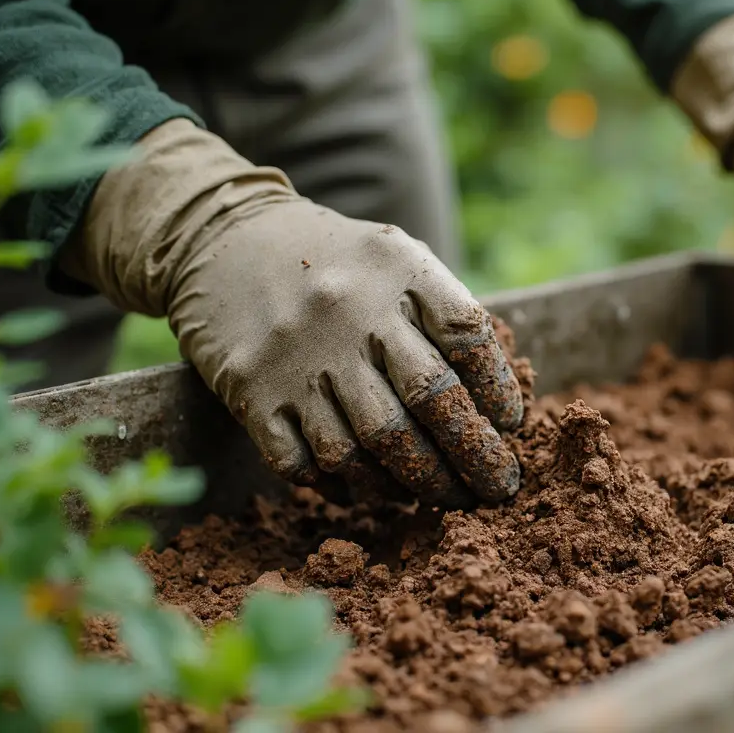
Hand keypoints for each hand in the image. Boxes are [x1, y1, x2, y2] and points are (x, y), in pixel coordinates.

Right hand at [170, 203, 523, 507]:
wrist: (224, 239)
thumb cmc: (336, 263)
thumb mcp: (398, 258)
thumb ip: (445, 316)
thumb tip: (495, 407)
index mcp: (399, 269)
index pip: (469, 338)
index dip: (499, 391)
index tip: (509, 427)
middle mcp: (350, 310)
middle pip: (430, 400)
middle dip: (474, 456)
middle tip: (497, 487)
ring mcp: (298, 354)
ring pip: (370, 445)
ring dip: (415, 482)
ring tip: (441, 494)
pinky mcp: (252, 391)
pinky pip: (306, 464)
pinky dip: (344, 487)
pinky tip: (370, 487)